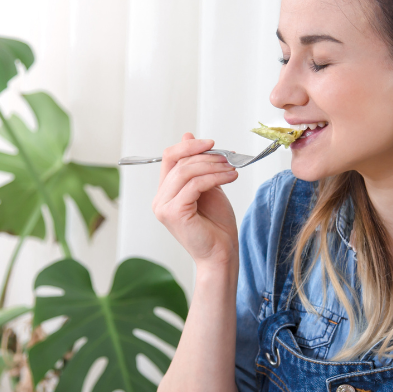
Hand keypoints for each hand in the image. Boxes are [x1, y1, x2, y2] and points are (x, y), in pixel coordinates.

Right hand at [153, 133, 239, 267]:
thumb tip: (189, 136)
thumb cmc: (216, 226)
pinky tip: (230, 177)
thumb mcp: (209, 188)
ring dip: (213, 166)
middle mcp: (160, 199)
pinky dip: (214, 177)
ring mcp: (164, 207)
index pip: (169, 157)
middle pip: (178, 162)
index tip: (212, 143)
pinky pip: (194, 185)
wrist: (221, 254)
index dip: (189, 146)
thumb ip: (199, 166)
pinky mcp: (174, 213)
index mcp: (166, 192)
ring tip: (232, 169)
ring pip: (186, 172)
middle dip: (206, 156)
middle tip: (229, 158)